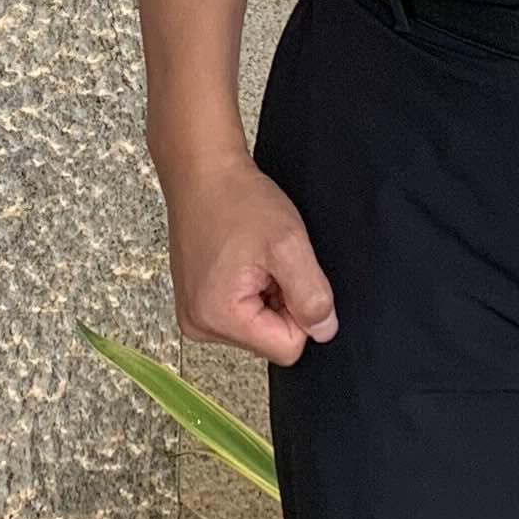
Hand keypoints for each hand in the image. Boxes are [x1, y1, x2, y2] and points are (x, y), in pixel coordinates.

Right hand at [160, 147, 337, 368]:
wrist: (202, 170)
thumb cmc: (237, 199)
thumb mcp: (288, 245)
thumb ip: (312, 295)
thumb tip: (324, 331)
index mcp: (218, 318)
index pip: (286, 348)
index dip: (299, 311)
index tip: (285, 272)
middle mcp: (199, 325)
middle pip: (269, 339)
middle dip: (280, 302)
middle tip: (267, 260)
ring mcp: (193, 314)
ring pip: (257, 326)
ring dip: (266, 294)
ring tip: (253, 256)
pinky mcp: (195, 302)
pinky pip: (240, 312)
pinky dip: (250, 288)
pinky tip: (242, 259)